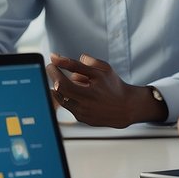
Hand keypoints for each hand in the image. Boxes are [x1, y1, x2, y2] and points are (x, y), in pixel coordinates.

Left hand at [45, 53, 164, 127]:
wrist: (127, 107)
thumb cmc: (114, 86)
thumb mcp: (100, 70)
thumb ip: (78, 63)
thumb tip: (56, 57)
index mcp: (88, 94)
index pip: (61, 82)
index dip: (54, 72)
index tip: (51, 65)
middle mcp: (83, 107)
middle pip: (59, 91)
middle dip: (55, 78)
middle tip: (55, 70)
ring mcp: (82, 115)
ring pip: (63, 99)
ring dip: (62, 88)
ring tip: (75, 80)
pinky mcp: (83, 120)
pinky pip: (70, 106)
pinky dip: (70, 97)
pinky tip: (80, 91)